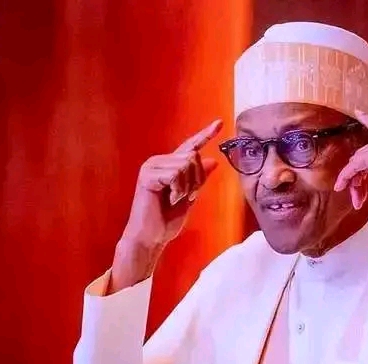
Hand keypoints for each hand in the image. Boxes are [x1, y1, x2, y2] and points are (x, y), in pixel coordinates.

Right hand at [110, 119, 222, 291]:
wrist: (151, 237)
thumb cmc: (166, 220)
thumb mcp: (190, 197)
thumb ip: (199, 179)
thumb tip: (213, 160)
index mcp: (169, 165)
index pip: (191, 146)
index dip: (206, 134)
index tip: (220, 122)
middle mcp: (159, 161)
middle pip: (193, 156)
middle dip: (196, 180)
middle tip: (184, 197)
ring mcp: (152, 166)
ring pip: (186, 165)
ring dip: (187, 187)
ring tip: (174, 199)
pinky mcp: (148, 175)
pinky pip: (176, 174)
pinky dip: (178, 190)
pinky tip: (168, 199)